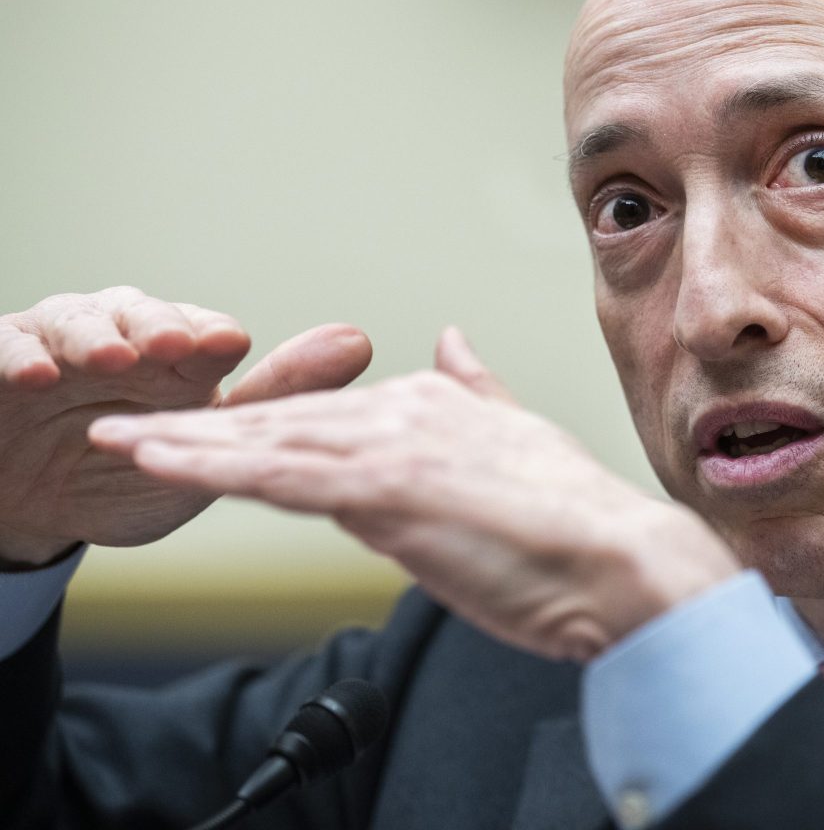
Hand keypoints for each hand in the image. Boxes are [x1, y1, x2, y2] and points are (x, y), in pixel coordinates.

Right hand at [0, 286, 372, 566]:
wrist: (34, 514)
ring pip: (72, 318)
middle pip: (137, 312)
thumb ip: (276, 396)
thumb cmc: (130, 473)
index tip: (226, 347)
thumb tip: (358, 340)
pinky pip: (1, 345)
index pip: (199, 332)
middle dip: (156, 325)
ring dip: (91, 333)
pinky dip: (15, 353)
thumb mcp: (204, 446)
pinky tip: (36, 374)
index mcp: (176, 355)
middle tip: (172, 346)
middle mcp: (117, 336)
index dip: (209, 336)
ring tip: (108, 357)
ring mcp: (53, 346)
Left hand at [89, 328, 739, 661]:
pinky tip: (164, 465)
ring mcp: (397, 447)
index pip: (327, 415)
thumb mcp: (521, 439)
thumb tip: (453, 339)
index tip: (205, 428)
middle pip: (285, 420)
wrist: (625, 561)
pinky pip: (280, 478)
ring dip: (186, 442)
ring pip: (269, 442)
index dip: (258, 424)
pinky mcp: (387, 491)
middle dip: (200, 424)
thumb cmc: (580, 526)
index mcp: (440, 402)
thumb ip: (479, 389)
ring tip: (121, 440)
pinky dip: (213, 470)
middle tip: (126, 421)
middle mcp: (412, 410)